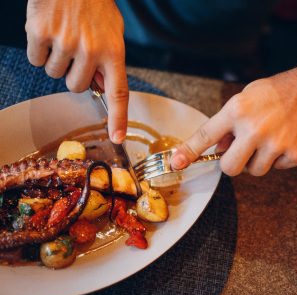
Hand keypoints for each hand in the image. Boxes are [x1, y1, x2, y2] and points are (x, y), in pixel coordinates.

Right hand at [26, 0, 127, 143]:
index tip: (117, 137)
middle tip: (76, 49)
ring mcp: (64, 42)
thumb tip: (98, 88)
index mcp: (114, 51)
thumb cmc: (94, 5)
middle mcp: (90, 50)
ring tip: (64, 34)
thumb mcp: (113, 32)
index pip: (119, 93)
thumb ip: (108, 60)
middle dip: (74, 73)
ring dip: (57, 59)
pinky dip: (39, 49)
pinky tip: (48, 30)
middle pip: (75, 86)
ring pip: (54, 73)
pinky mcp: (40, 33)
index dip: (118, 118)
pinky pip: (35, 59)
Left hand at [171, 62, 296, 175]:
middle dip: (234, 164)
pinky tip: (290, 139)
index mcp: (238, 110)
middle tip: (244, 152)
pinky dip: (281, 158)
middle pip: (230, 168)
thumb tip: (219, 148)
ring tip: (272, 138)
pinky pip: (279, 168)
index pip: (206, 135)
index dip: (188, 152)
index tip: (176, 163)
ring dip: (260, 160)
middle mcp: (254, 128)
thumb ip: (231, 122)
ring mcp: (275, 143)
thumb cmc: (280, 91)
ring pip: (255, 171)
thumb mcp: (249, 96)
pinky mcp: (295, 154)